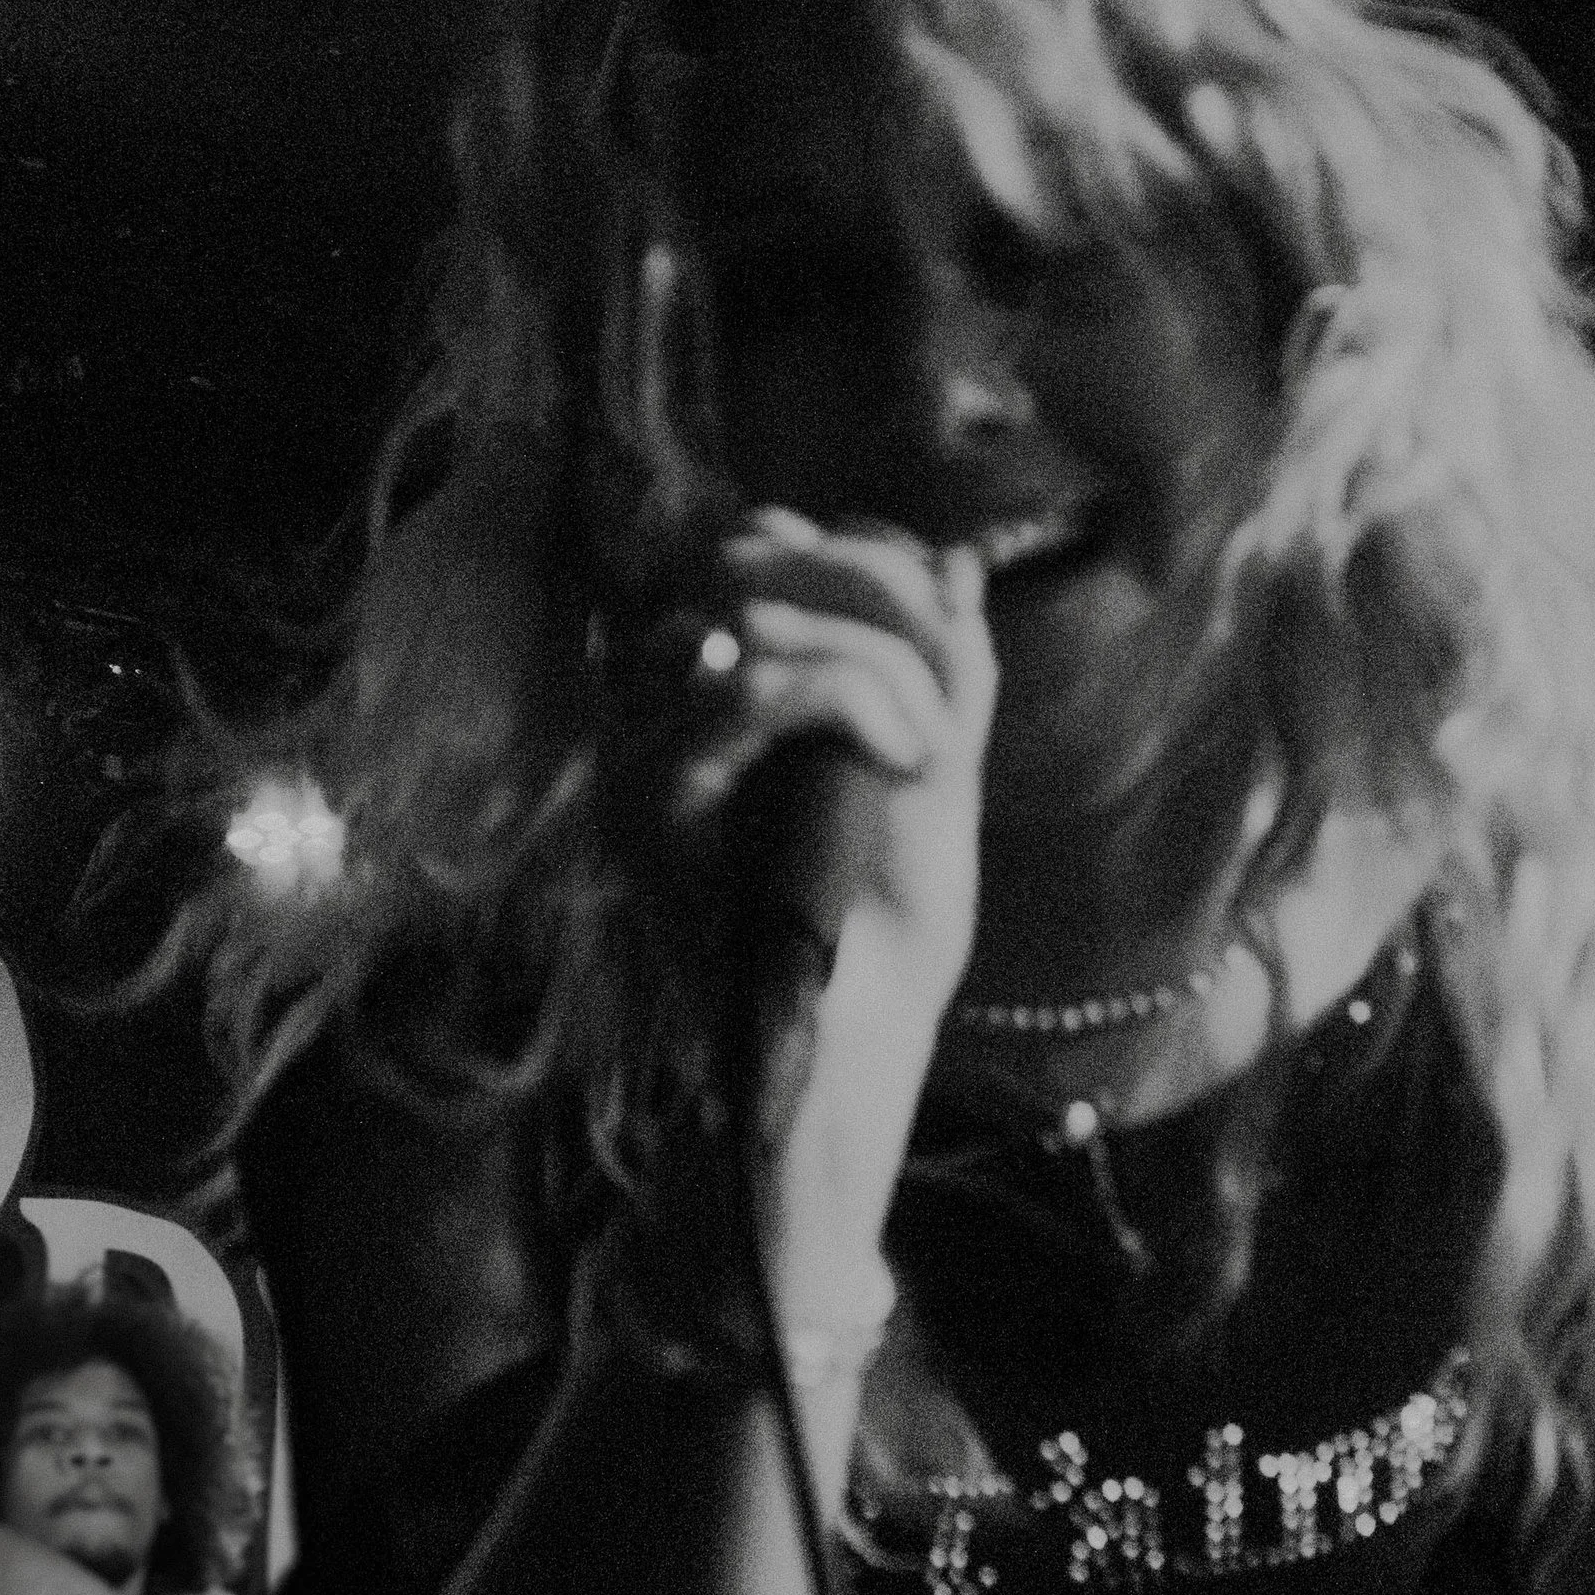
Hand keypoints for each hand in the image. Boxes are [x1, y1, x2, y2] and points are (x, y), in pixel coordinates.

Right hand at [678, 510, 997, 1032]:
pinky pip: (751, 687)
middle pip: (753, 558)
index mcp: (710, 687)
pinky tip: (902, 762)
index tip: (944, 627)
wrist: (861, 1049)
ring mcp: (637, 749)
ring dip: (879, 667)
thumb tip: (957, 561)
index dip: (861, 556)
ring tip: (925, 754)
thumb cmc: (888, 929)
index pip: (758, 544)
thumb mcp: (936, 769)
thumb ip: (944, 666)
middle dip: (879, 598)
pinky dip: (852, 701)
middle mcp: (655, 706)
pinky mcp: (645, 799)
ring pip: (759, 618)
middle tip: (939, 706)